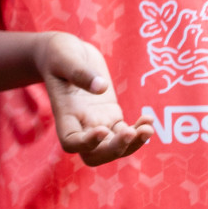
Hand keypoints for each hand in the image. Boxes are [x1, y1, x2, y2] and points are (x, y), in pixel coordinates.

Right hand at [34, 32, 154, 165]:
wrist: (65, 52)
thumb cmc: (59, 53)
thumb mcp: (65, 57)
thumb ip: (80, 72)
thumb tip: (102, 87)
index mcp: (64, 113)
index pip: (71, 142)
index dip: (87, 143)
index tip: (102, 129)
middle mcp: (80, 124)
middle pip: (95, 155)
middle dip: (114, 149)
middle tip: (130, 132)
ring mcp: (97, 122)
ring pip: (115, 149)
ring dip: (133, 145)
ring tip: (148, 128)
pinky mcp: (111, 116)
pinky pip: (127, 134)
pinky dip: (139, 132)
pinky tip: (148, 118)